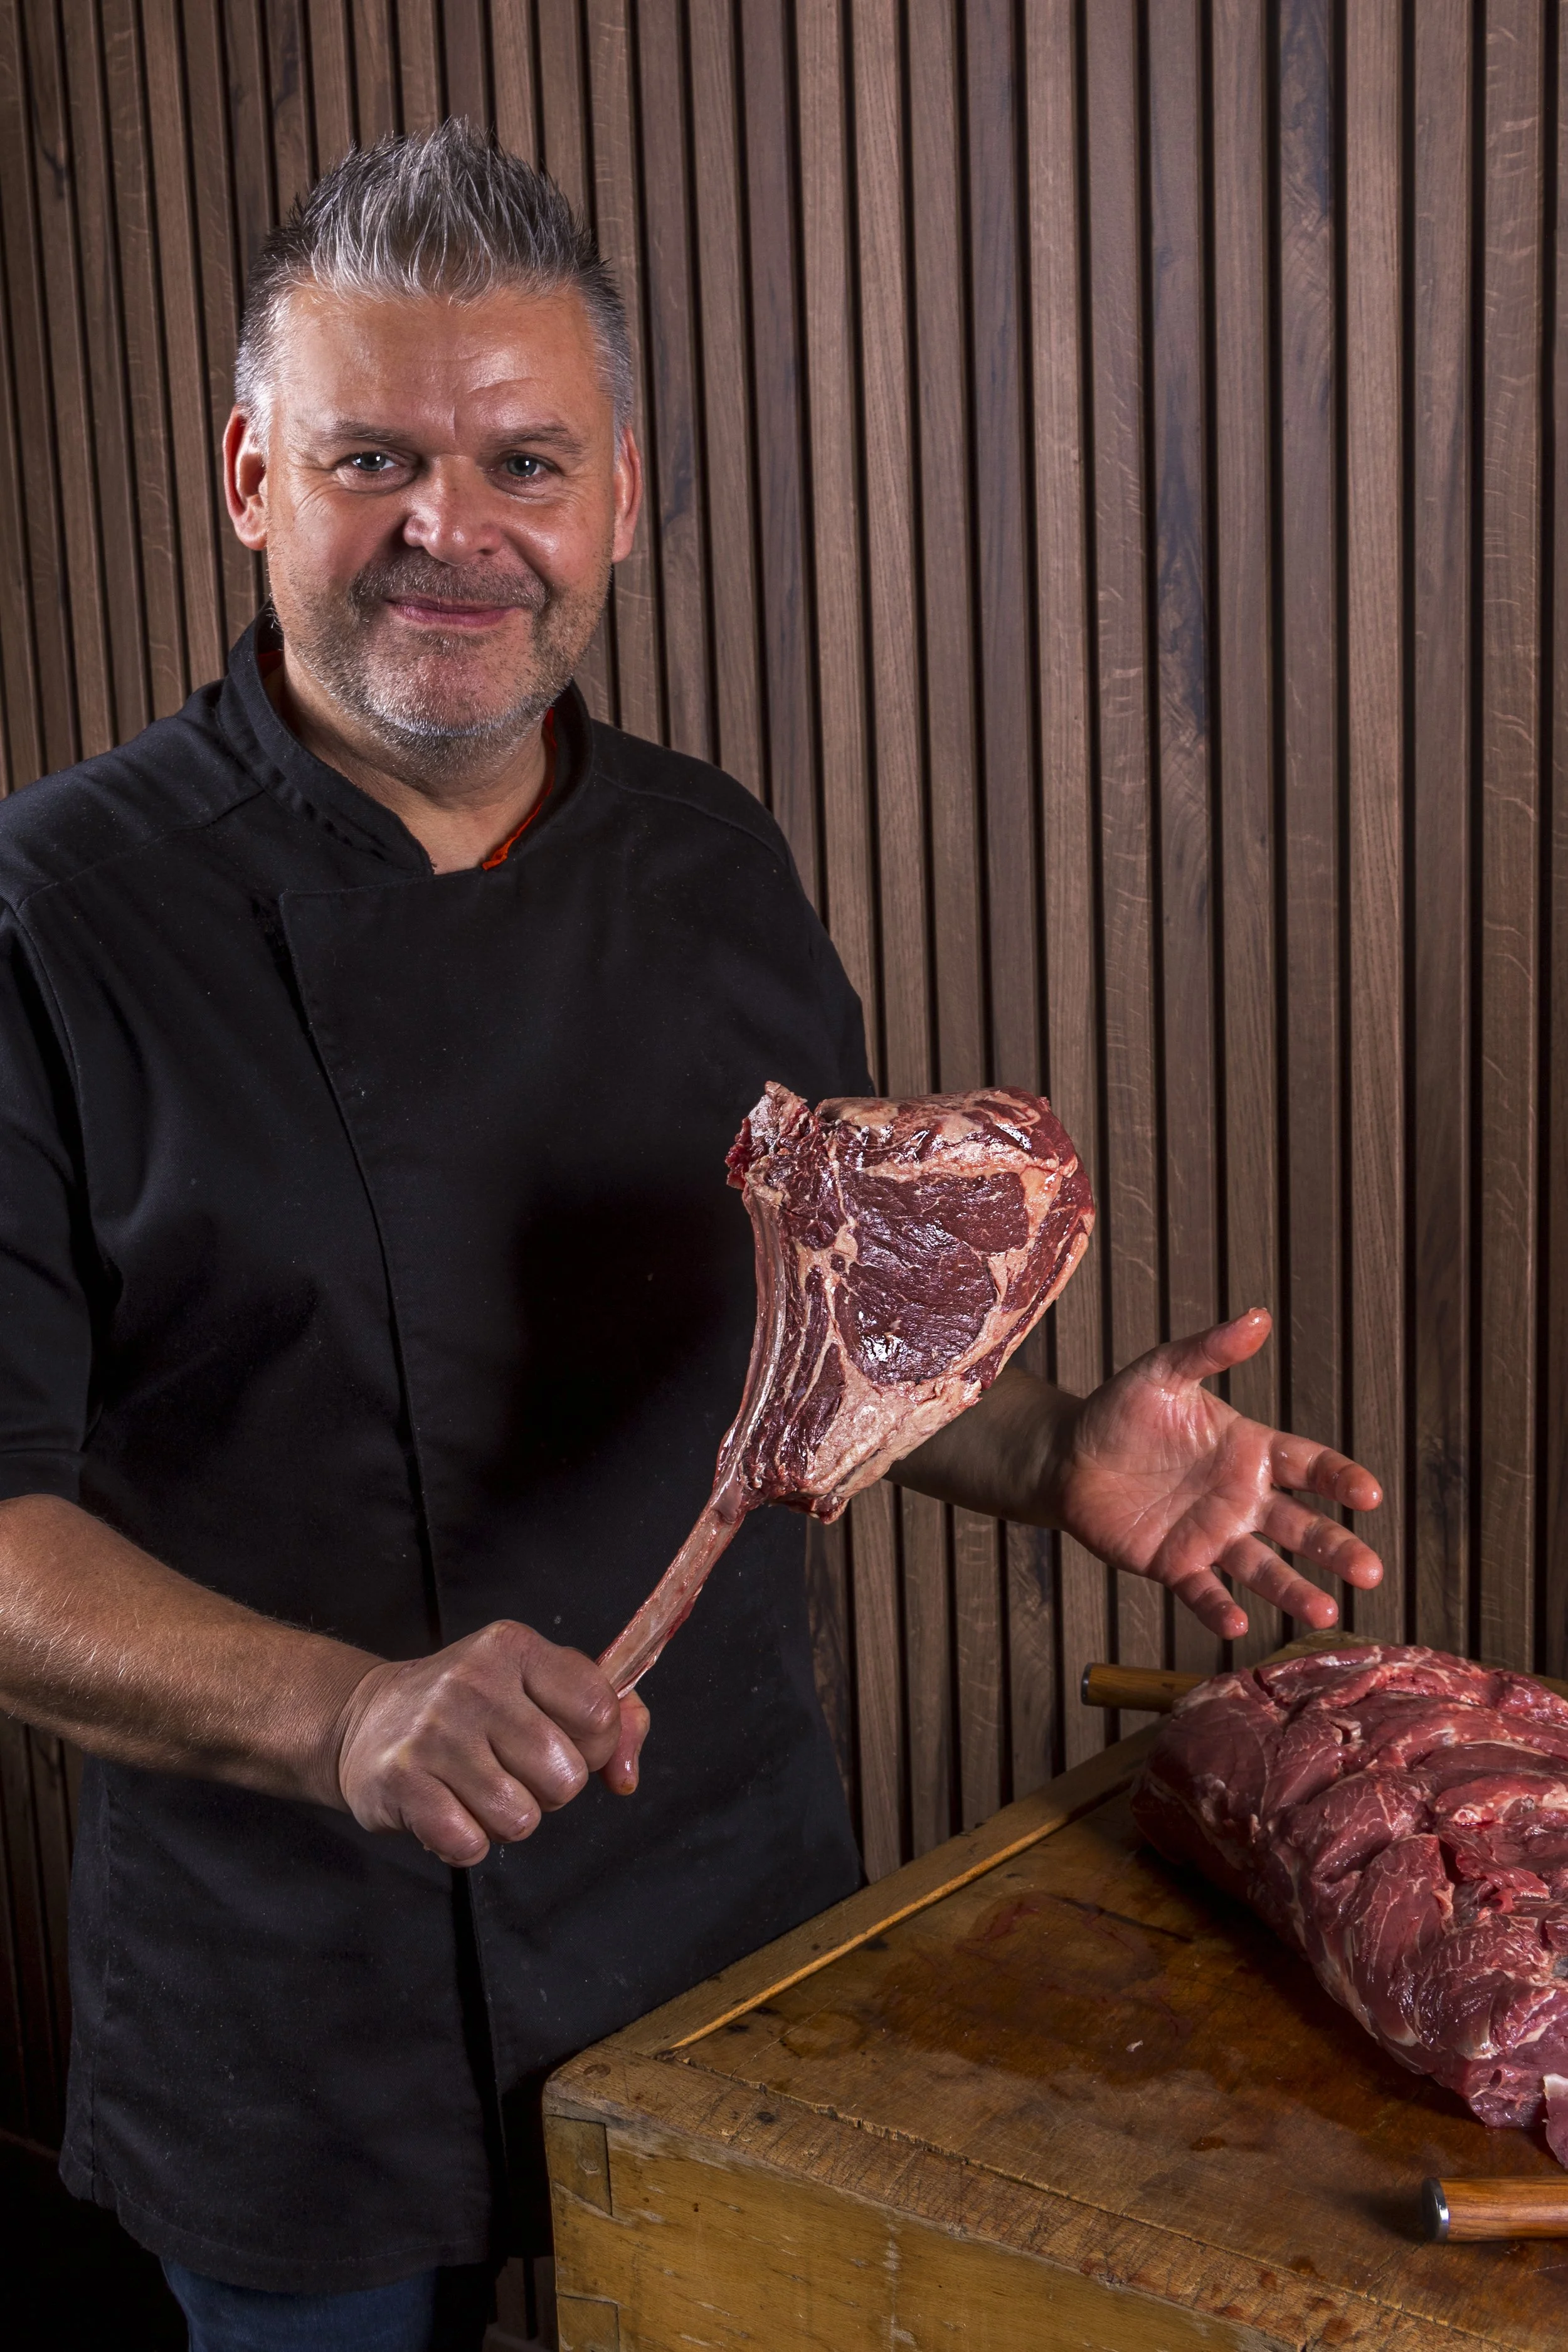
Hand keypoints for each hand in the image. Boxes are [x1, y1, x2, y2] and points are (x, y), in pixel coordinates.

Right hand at [332, 1620, 650, 1866]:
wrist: (369, 1718)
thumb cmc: (473, 1708)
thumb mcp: (541, 1687)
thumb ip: (613, 1719)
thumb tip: (626, 1777)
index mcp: (516, 1647)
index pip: (600, 1712)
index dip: (595, 1745)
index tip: (564, 1741)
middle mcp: (473, 1681)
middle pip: (565, 1776)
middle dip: (549, 1788)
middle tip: (512, 1768)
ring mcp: (434, 1730)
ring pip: (520, 1818)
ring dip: (506, 1819)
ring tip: (478, 1789)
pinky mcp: (400, 1779)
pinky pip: (469, 1843)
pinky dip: (466, 1842)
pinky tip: (449, 1810)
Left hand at [1049, 1308, 1382, 1638]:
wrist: (1068, 1457)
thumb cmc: (1120, 1411)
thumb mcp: (1163, 1373)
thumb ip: (1208, 1351)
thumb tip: (1258, 1315)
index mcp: (1250, 1450)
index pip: (1310, 1466)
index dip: (1340, 1479)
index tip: (1368, 1495)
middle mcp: (1243, 1498)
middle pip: (1302, 1526)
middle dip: (1337, 1547)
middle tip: (1370, 1570)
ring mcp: (1213, 1536)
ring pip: (1264, 1568)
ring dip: (1295, 1590)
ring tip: (1326, 1614)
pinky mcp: (1176, 1565)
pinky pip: (1203, 1591)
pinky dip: (1220, 1608)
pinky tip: (1237, 1626)